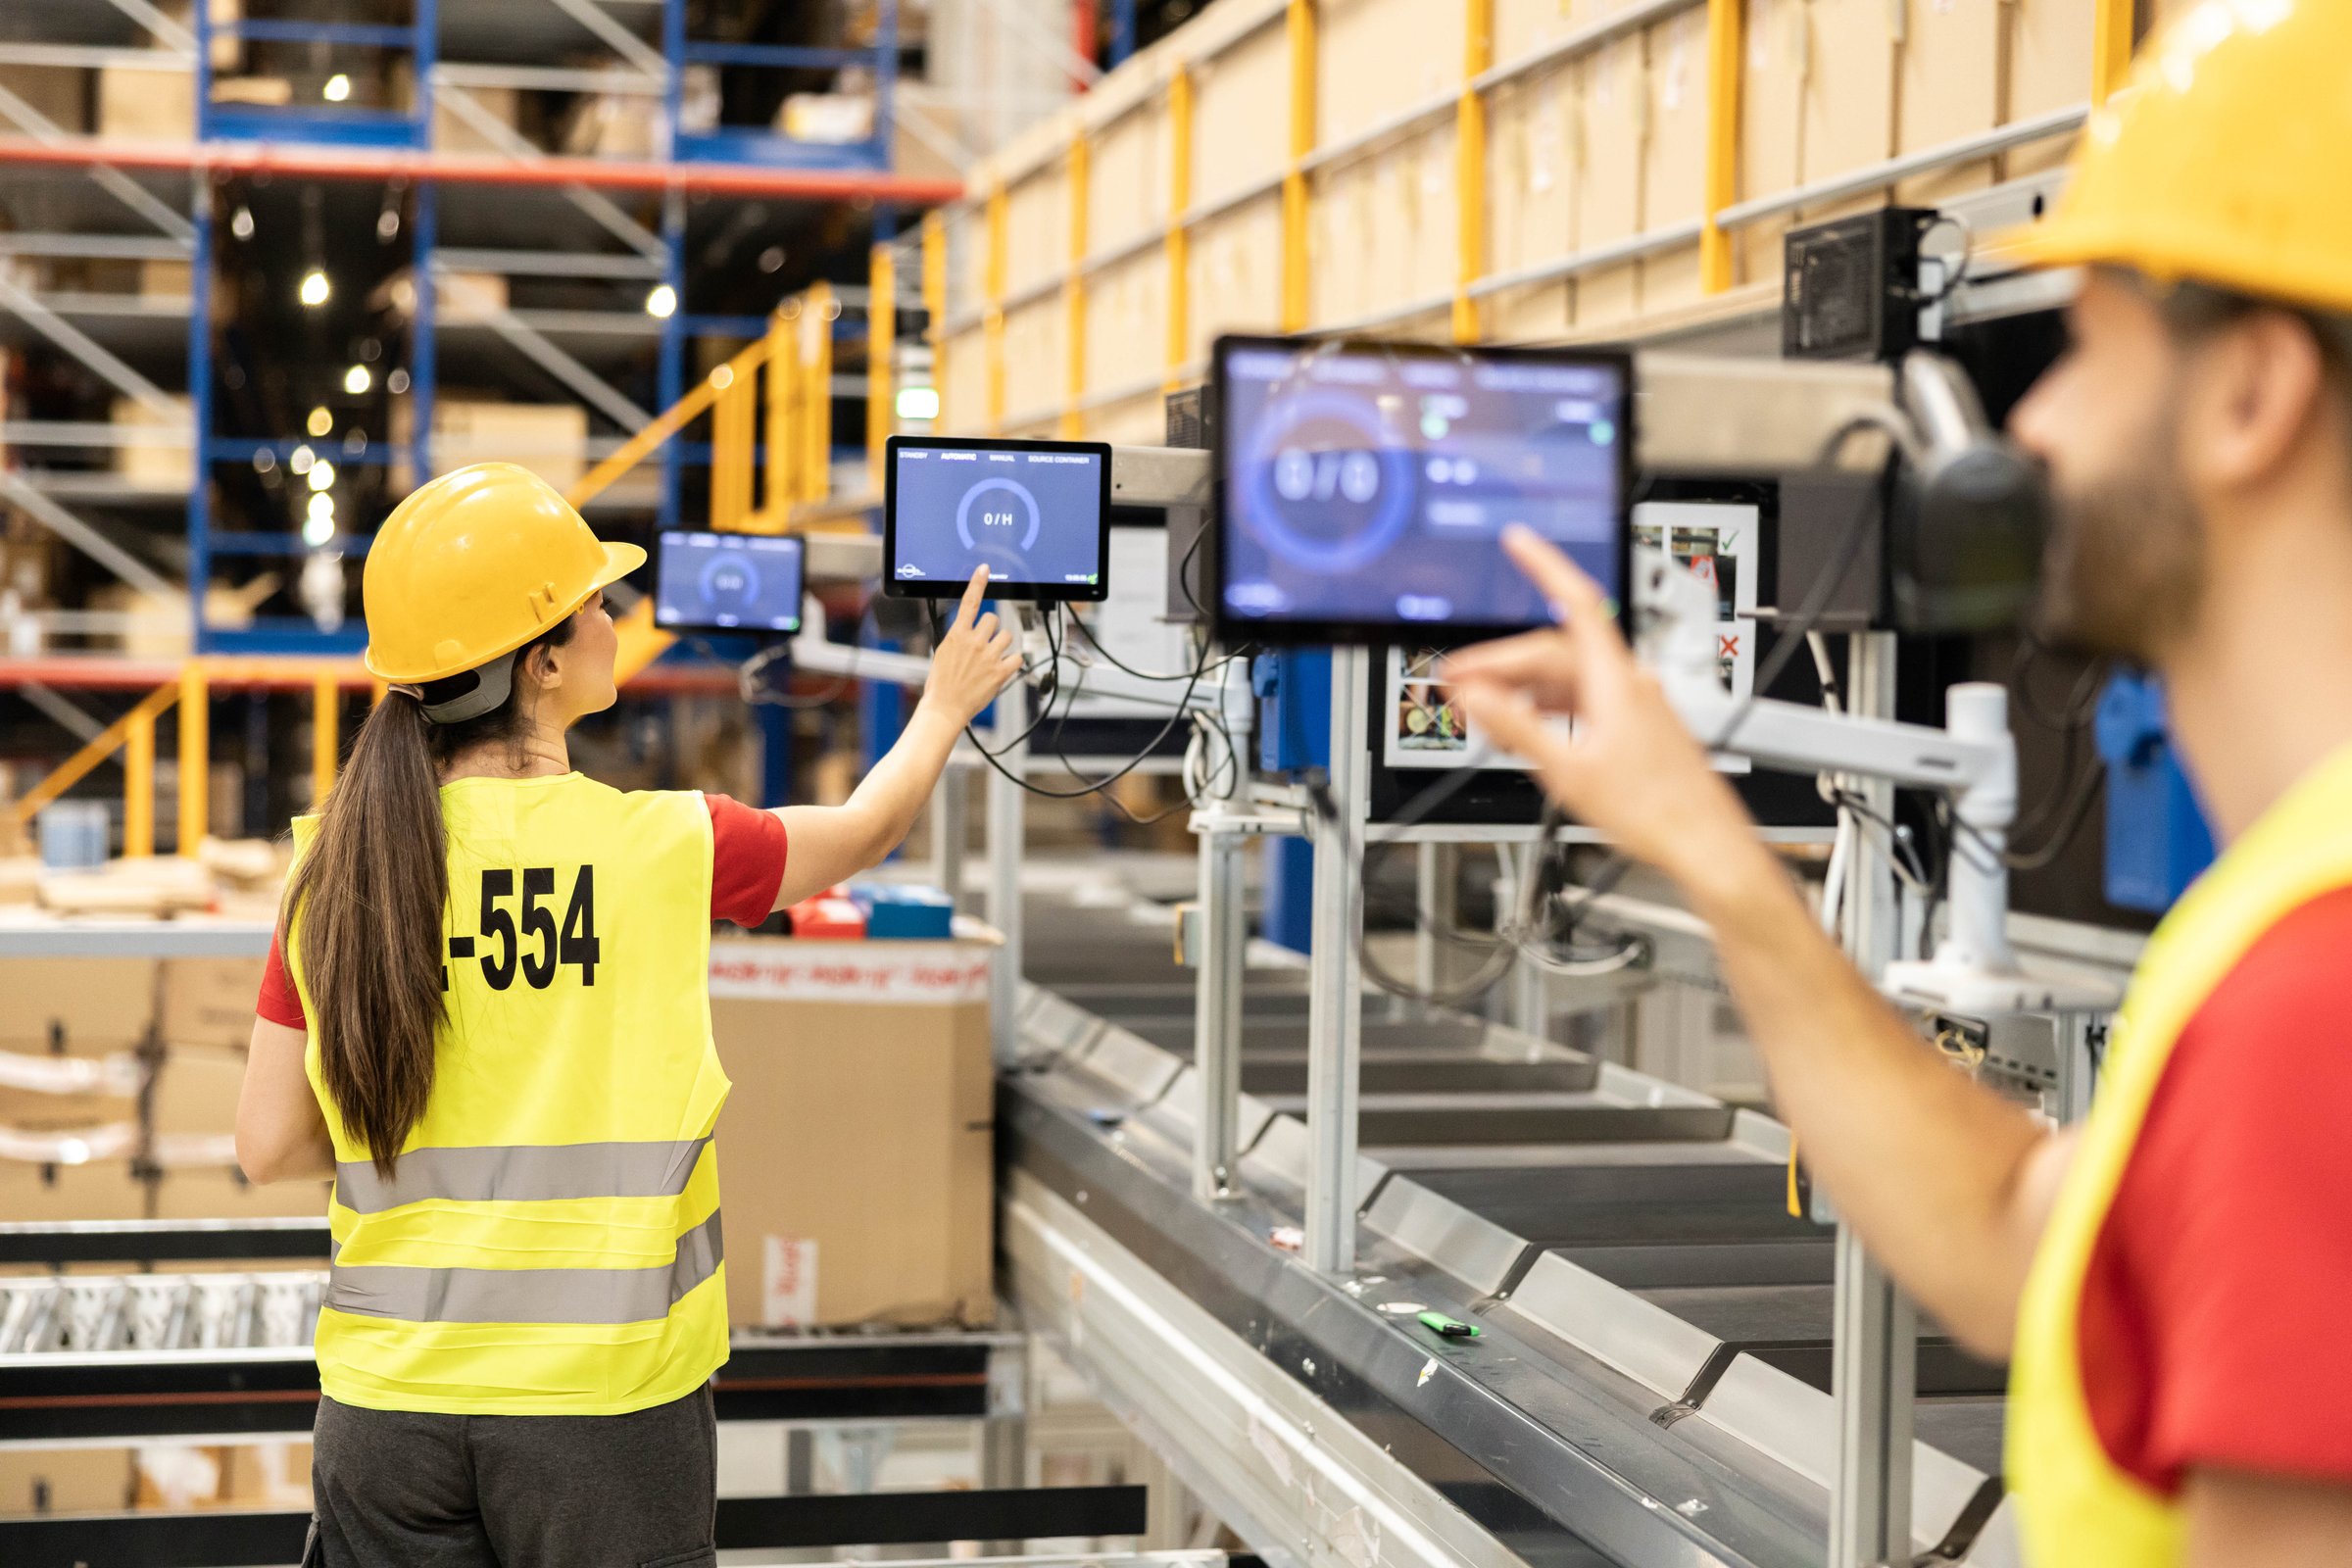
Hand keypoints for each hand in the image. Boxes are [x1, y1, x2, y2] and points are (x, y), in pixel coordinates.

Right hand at [923, 566, 1022, 725]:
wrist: (944, 707)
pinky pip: (1018, 657)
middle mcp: (974, 642)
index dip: (977, 583)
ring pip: (1007, 636)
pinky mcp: (1001, 672)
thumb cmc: (940, 684)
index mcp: (957, 635)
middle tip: (984, 645)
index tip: (984, 569)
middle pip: (993, 619)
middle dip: (992, 630)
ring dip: (1002, 645)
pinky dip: (1013, 662)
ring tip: (991, 660)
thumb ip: (959, 638)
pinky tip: (1002, 669)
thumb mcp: (942, 652)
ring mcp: (989, 656)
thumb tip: (968, 632)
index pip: (969, 602)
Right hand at [1448, 527, 1766, 888]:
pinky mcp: (1637, 726)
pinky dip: (1546, 705)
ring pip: (1566, 677)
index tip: (1518, 540)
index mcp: (1616, 681)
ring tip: (1481, 708)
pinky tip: (1526, 725)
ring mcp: (1635, 704)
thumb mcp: (1568, 772)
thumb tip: (1476, 696)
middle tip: (1456, 679)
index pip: (1575, 602)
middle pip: (1555, 650)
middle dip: (1502, 661)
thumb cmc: (1654, 812)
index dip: (1544, 564)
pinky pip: (1581, 699)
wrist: (1703, 845)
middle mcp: (1629, 683)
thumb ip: (1517, 728)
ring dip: (1521, 687)